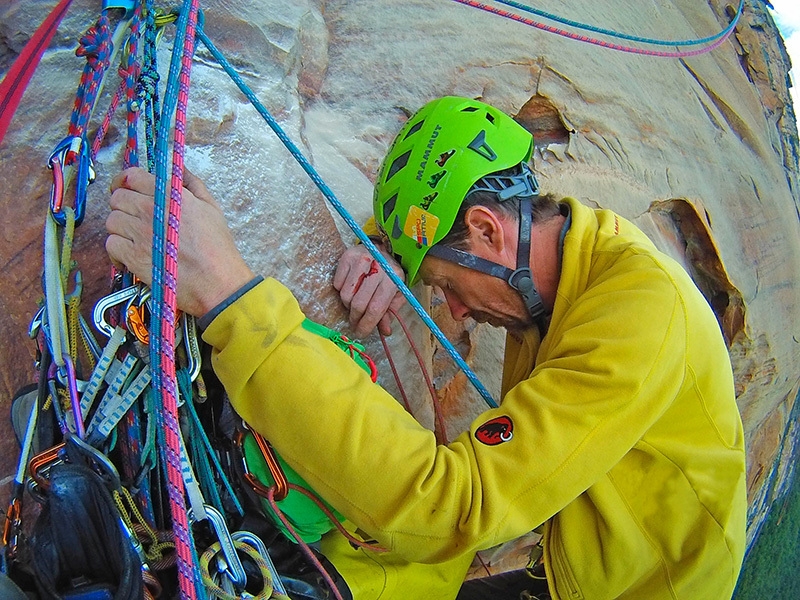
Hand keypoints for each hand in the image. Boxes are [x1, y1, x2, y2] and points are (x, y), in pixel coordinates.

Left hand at [105, 167, 254, 316]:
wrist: (216, 281)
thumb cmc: (217, 247)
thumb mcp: (210, 207)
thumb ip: (191, 183)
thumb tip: (178, 166)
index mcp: (169, 195)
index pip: (131, 176)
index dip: (125, 181)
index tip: (126, 189)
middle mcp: (150, 211)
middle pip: (117, 198)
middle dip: (124, 207)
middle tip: (134, 218)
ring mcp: (140, 234)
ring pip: (112, 221)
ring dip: (121, 229)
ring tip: (135, 239)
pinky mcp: (133, 257)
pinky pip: (111, 244)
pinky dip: (117, 251)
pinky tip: (130, 256)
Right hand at [333, 244, 405, 337]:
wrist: (381, 250)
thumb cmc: (389, 276)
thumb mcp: (395, 294)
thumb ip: (389, 312)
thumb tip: (385, 332)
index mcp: (394, 278)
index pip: (376, 307)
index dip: (367, 324)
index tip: (361, 333)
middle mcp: (379, 266)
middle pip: (359, 303)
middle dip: (355, 318)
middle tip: (355, 322)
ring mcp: (362, 259)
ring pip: (346, 295)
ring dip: (348, 304)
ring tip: (355, 302)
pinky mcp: (348, 256)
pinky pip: (338, 283)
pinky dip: (342, 290)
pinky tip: (351, 287)